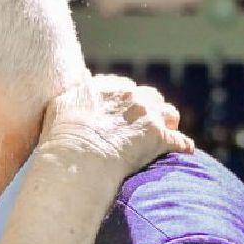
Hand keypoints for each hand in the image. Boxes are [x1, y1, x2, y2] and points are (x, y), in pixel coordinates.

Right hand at [36, 75, 192, 178]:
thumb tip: (80, 89)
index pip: (125, 87)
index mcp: (108, 87)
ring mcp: (147, 115)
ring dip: (168, 123)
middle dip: (150, 108)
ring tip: (166, 134)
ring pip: (169, 113)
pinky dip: (182, 145)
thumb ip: (75, 95)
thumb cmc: (63, 136)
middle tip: (146, 124)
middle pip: (151, 96)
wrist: (79, 157)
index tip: (124, 113)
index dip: (127, 101)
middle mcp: (131, 96)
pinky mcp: (160, 137)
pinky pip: (181, 140)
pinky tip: (183, 150)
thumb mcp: (60, 105)